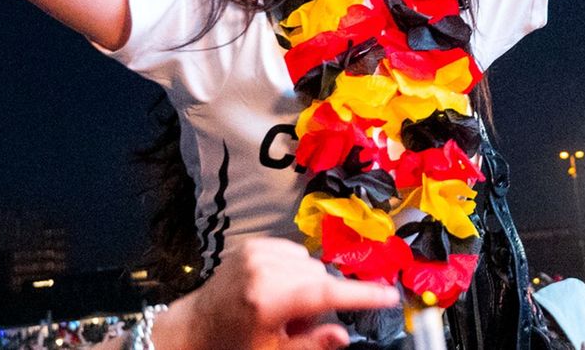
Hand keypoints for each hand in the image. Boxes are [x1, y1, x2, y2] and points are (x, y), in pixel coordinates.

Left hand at [156, 238, 398, 349]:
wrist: (195, 329)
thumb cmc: (234, 346)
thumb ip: (312, 344)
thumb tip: (343, 334)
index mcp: (268, 300)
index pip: (327, 292)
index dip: (362, 294)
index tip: (390, 295)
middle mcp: (263, 270)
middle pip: (320, 276)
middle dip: (321, 298)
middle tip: (300, 324)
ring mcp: (256, 253)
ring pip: (310, 263)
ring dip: (308, 283)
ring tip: (285, 307)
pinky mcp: (252, 244)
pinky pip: (293, 252)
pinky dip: (294, 270)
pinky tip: (276, 288)